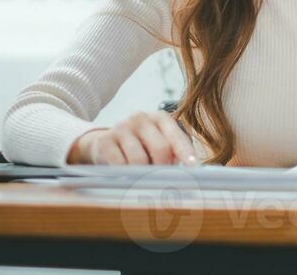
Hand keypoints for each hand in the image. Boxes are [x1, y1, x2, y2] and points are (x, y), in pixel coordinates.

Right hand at [67, 110, 198, 165]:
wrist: (102, 142)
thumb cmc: (139, 146)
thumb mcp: (156, 142)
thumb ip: (172, 152)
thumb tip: (188, 169)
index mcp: (160, 118)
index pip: (177, 136)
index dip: (186, 153)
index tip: (193, 167)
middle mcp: (141, 119)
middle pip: (161, 148)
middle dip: (163, 168)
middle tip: (161, 179)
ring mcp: (122, 128)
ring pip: (139, 159)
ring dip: (142, 173)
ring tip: (141, 176)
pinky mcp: (105, 141)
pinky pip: (120, 164)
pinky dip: (125, 174)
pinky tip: (125, 175)